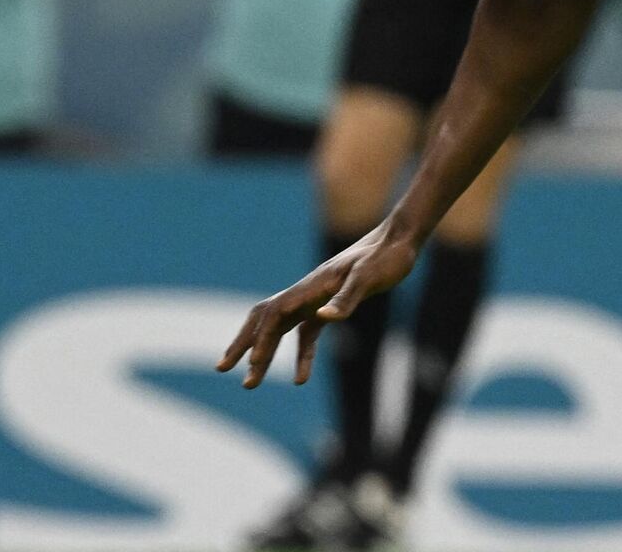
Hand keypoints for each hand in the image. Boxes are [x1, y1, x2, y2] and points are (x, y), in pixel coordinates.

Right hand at [217, 226, 417, 387]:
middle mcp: (306, 292)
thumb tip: (324, 318)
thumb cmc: (386, 257)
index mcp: (310, 286)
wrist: (399, 241)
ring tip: (250, 379)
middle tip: (223, 368)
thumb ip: (347, 298)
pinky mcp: (329, 306)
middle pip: (264, 319)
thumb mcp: (370, 277)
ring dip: (263, 351)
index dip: (261, 340)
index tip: (252, 366)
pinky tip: (301, 378)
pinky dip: (300, 355)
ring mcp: (316, 299)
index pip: (275, 315)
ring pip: (279, 327)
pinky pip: (305, 334)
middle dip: (244, 343)